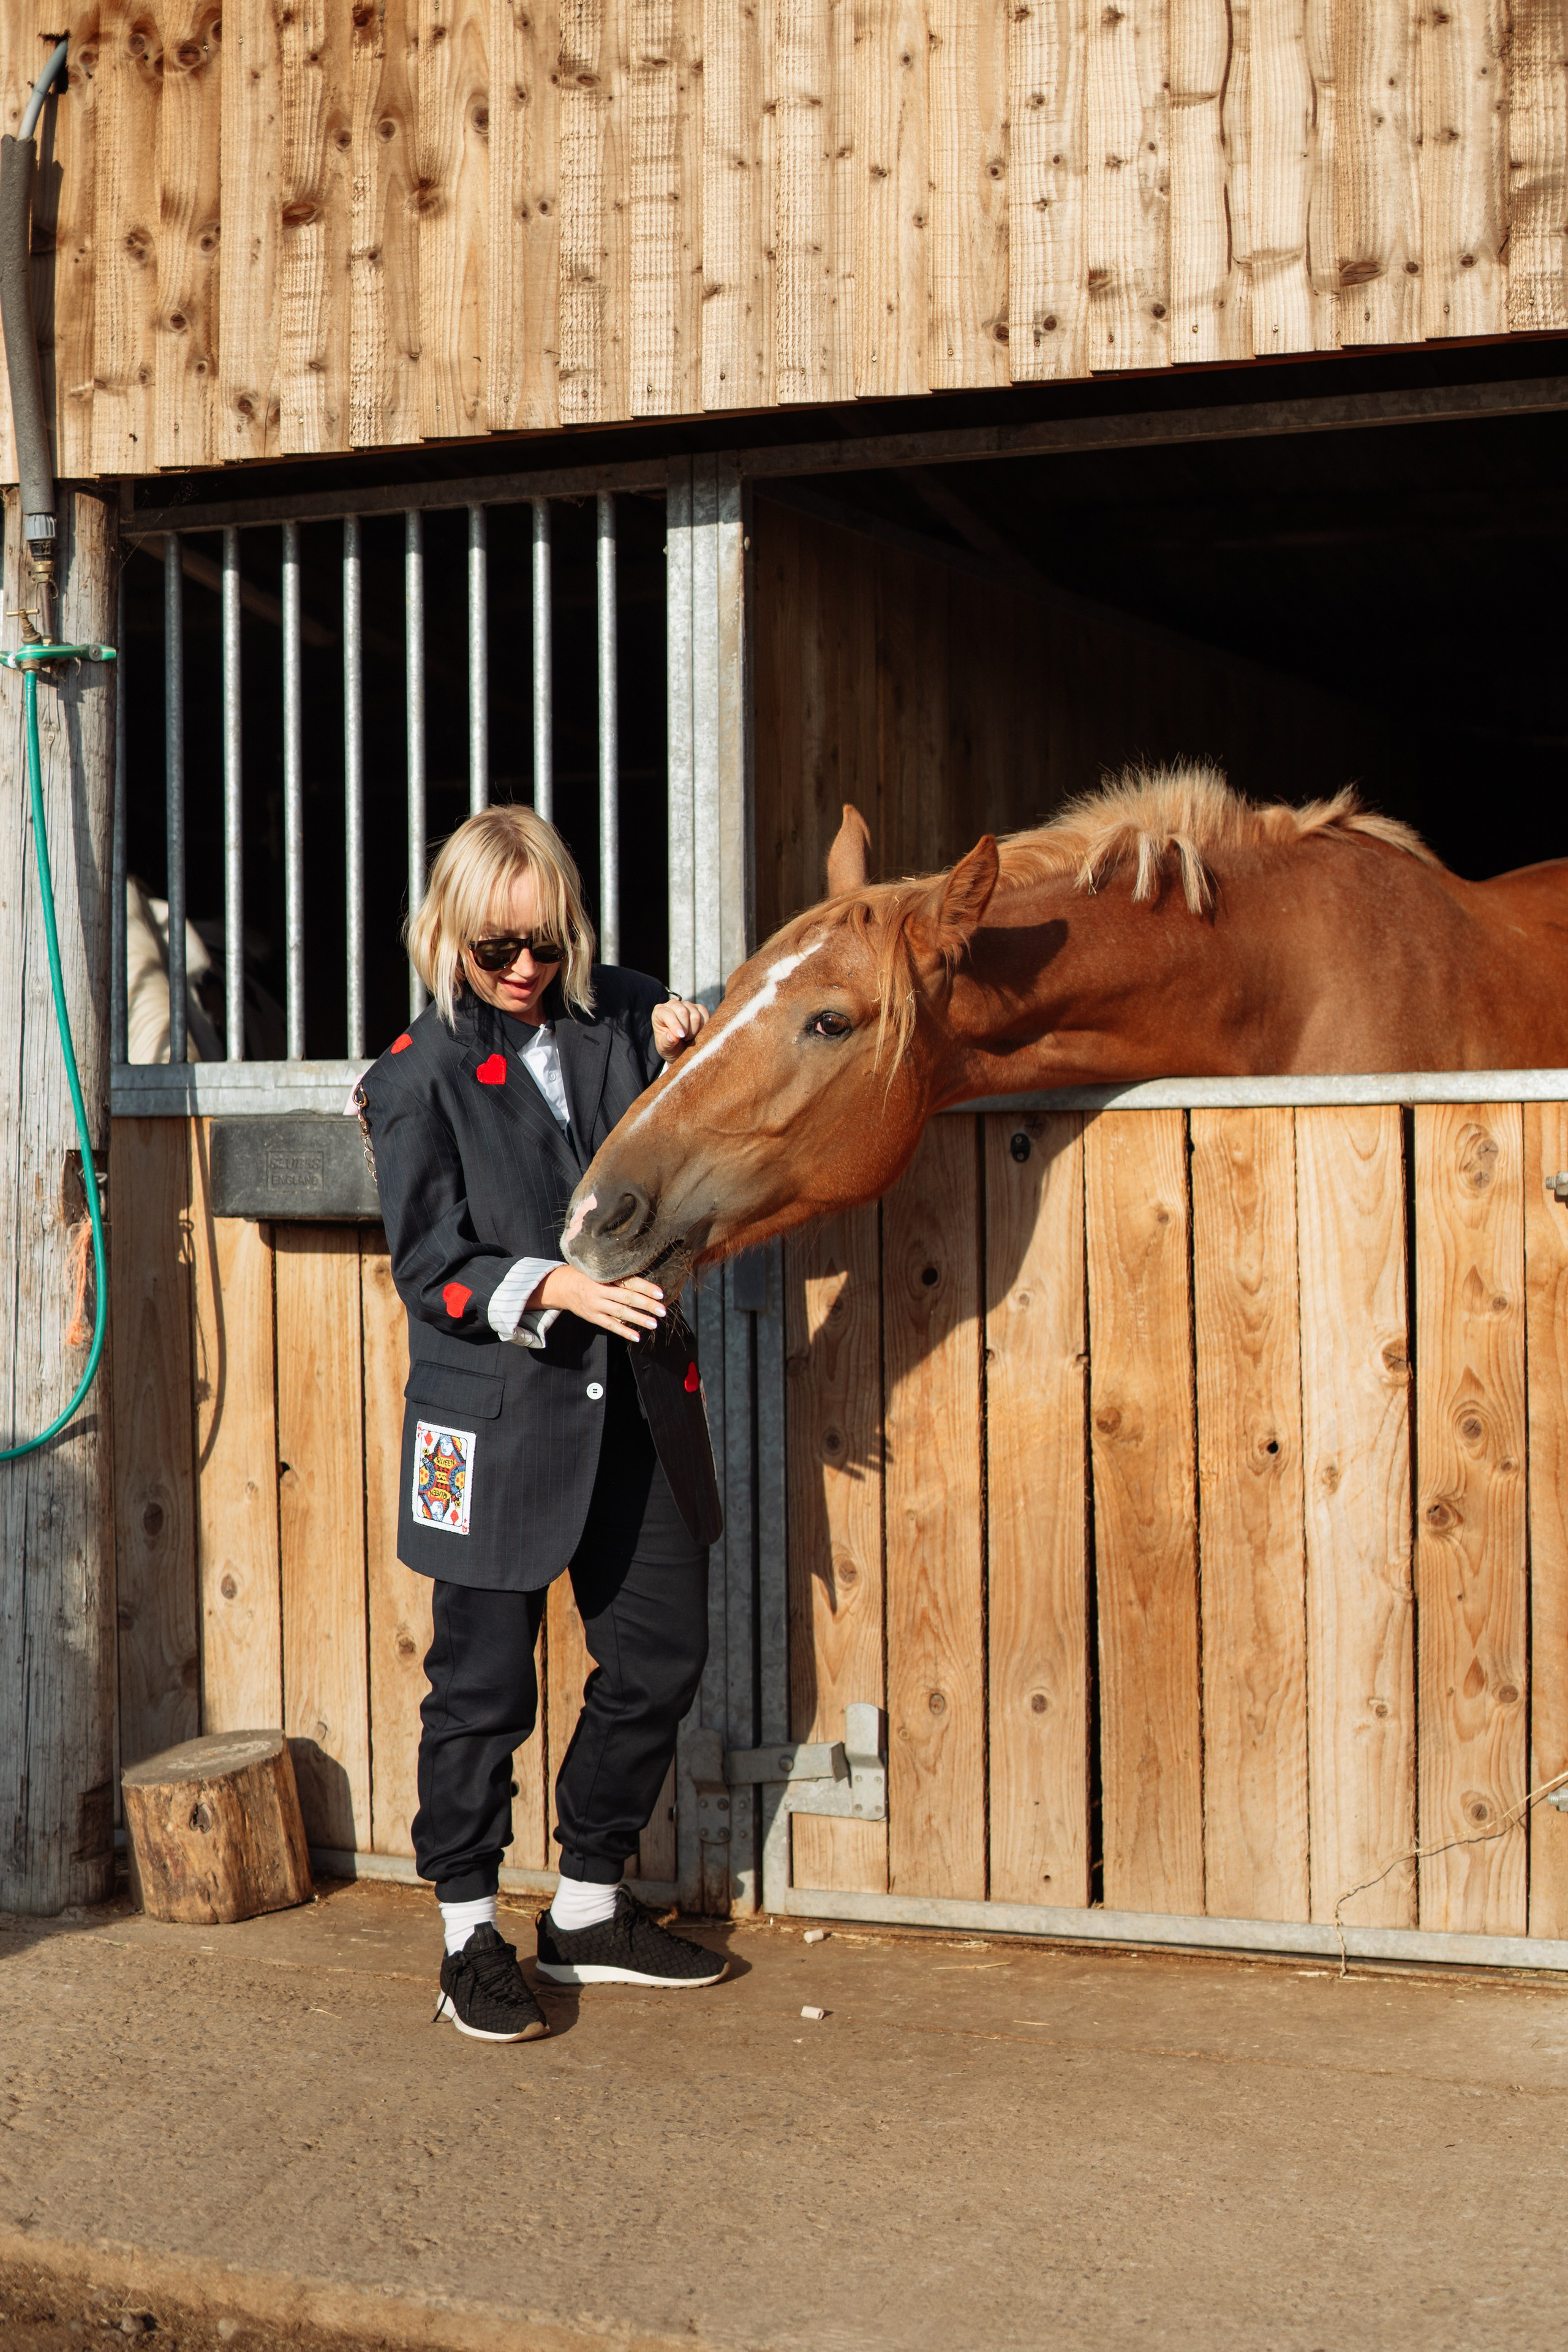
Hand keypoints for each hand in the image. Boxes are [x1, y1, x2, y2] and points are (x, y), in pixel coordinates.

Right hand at [532, 1265, 666, 1340]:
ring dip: (638, 1319)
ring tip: (654, 1323)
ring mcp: (596, 1305)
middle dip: (646, 1304)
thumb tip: (643, 1283)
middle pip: (627, 1298)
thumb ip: (618, 1276)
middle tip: (662, 1311)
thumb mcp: (600, 1270)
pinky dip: (624, 1331)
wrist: (563, 1286)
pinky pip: (611, 1325)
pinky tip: (636, 1336)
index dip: (645, 1287)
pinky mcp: (594, 1317)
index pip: (629, 1282)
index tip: (660, 1293)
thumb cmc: (587, 1276)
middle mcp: (601, 1290)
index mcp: (605, 1276)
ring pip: (620, 1313)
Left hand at [651, 998, 708, 1059]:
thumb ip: (666, 1042)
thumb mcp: (664, 1048)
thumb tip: (673, 1037)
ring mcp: (687, 1005)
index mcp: (659, 1012)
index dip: (675, 1025)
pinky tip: (697, 1033)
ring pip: (695, 1015)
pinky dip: (703, 1027)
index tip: (681, 1036)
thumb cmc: (670, 1047)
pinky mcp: (699, 1008)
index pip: (668, 1014)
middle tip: (684, 1038)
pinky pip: (705, 1015)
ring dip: (695, 1030)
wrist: (681, 1049)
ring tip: (689, 1036)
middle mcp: (672, 1005)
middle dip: (686, 1028)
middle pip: (683, 1011)